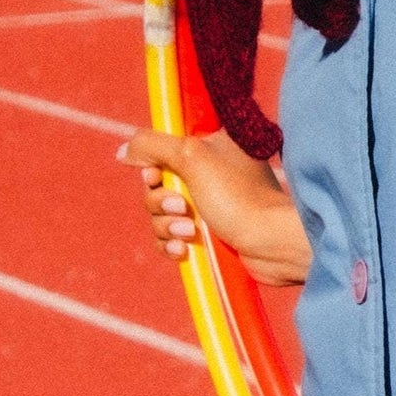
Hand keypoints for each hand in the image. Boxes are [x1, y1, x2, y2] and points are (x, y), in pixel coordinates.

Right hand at [119, 128, 312, 287]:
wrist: (271, 243)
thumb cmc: (238, 197)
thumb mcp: (191, 157)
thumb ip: (153, 145)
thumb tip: (124, 151)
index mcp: (209, 148)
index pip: (161, 151)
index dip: (151, 168)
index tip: (155, 176)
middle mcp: (208, 174)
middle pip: (156, 187)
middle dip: (160, 202)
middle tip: (182, 207)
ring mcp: (208, 206)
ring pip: (161, 216)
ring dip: (167, 226)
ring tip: (192, 232)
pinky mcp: (208, 235)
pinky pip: (171, 239)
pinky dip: (172, 244)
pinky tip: (184, 249)